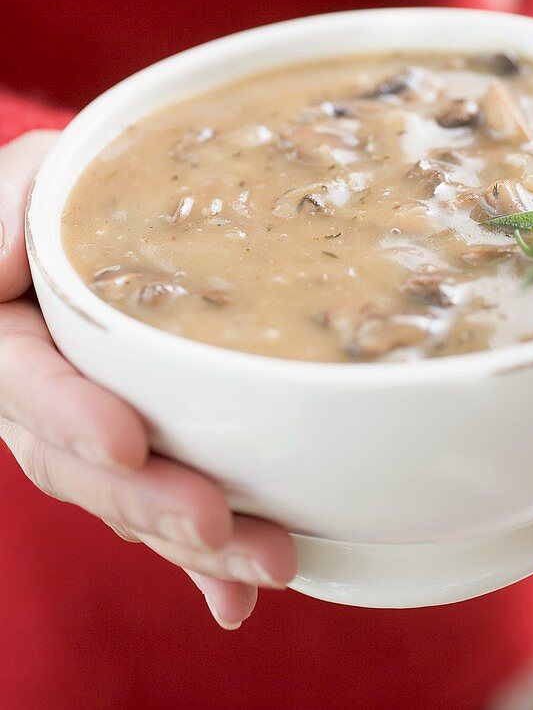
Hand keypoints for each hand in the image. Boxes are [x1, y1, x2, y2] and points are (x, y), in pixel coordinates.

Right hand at [0, 131, 296, 628]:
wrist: (82, 233)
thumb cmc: (57, 197)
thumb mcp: (32, 180)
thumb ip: (11, 205)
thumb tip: (9, 258)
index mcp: (7, 338)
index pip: (25, 382)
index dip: (69, 414)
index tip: (125, 439)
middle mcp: (39, 399)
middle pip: (80, 465)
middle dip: (146, 500)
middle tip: (215, 520)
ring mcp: (86, 434)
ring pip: (127, 499)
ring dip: (191, 540)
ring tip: (266, 562)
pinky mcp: (137, 452)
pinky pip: (159, 509)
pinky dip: (197, 558)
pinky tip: (235, 594)